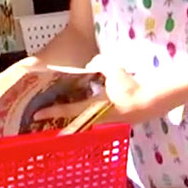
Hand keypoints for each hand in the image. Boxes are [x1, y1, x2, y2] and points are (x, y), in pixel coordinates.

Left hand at [34, 57, 159, 124]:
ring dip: (76, 116)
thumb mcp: (112, 69)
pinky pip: (97, 117)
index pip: (67, 111)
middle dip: (61, 118)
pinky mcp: (117, 120)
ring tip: (67, 108)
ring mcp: (107, 122)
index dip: (51, 112)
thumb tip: (91, 65)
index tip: (36, 115)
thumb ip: (98, 64)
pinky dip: (89, 112)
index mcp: (92, 108)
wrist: (151, 101)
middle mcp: (97, 118)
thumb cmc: (129, 87)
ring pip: (86, 119)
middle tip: (48, 114)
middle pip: (74, 120)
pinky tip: (90, 105)